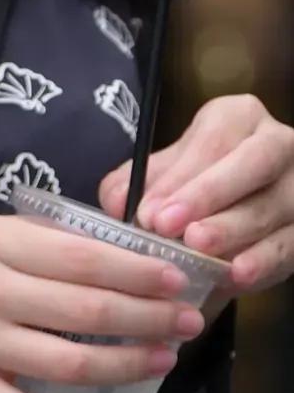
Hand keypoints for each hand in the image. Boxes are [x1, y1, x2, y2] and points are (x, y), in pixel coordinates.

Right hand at [0, 210, 201, 392]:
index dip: (142, 272)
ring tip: (158, 363)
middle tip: (188, 324)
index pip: (86, 257)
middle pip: (92, 310)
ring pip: (72, 362)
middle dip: (152, 320)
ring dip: (128, 366)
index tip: (178, 278)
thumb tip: (92, 255)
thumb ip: (19, 243)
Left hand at [110, 94, 293, 291]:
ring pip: (273, 205)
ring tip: (199, 250)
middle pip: (254, 163)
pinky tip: (237, 274)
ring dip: (233, 230)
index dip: (183, 177)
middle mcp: (278, 143)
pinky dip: (263, 260)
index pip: (214, 141)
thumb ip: (137, 182)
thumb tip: (115, 202)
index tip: (150, 212)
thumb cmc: (196, 181)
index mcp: (238, 118)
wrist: (238, 205)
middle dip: (210, 194)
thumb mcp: (167, 171)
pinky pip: (289, 243)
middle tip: (168, 226)